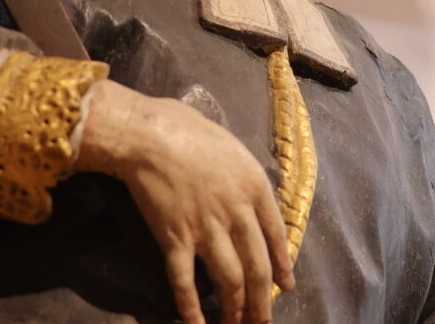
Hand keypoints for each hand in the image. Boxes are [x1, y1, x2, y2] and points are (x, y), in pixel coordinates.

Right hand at [77, 80, 294, 323]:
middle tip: (262, 321)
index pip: (276, 236)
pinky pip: (185, 281)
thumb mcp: (232, 148)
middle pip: (256, 267)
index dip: (282, 265)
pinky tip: (195, 323)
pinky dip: (191, 307)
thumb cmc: (188, 130)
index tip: (286, 285)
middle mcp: (236, 213)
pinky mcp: (175, 239)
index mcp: (254, 187)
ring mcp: (206, 229)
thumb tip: (250, 197)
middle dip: (262, 301)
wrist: (148, 135)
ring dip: (235, 309)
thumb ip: (245, 178)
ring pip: (230, 280)